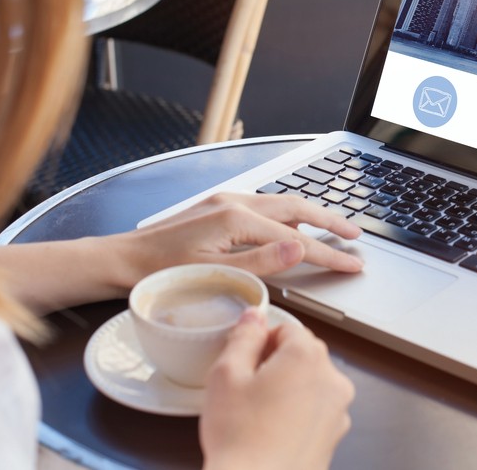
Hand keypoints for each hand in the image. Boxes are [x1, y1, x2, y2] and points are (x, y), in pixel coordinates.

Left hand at [120, 193, 363, 286]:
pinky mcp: (218, 207)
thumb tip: (301, 246)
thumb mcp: (215, 274)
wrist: (121, 260)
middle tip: (355, 235)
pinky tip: (292, 226)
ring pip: (281, 204)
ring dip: (310, 215)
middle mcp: (234, 202)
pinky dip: (287, 215)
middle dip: (329, 220)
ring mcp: (225, 201)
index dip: (328, 253)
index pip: (296, 238)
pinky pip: (264, 207)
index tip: (353, 263)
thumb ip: (262, 262)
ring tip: (333, 228)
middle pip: (296, 207)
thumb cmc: (161, 272)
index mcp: (236, 218)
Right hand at [199, 308, 353, 469]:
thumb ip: (243, 337)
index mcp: (307, 356)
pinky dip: (298, 414)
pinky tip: (272, 431)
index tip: (245, 361)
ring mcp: (337, 410)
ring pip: (310, 383)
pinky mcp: (335, 435)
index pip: (287, 328)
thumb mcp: (226, 375)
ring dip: (288, 389)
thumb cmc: (241, 439)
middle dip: (276, 364)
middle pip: (302, 354)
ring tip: (257, 413)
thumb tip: (254, 317)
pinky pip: (315, 410)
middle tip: (246, 388)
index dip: (261, 341)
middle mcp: (331, 379)